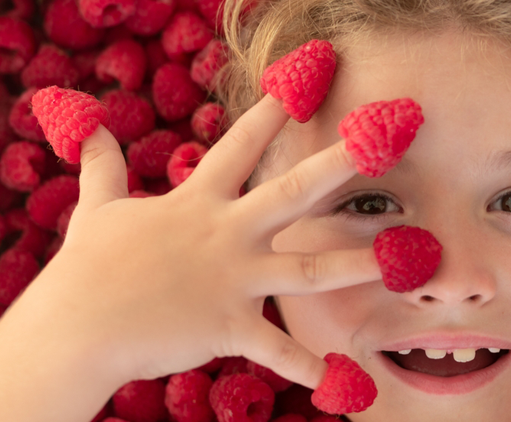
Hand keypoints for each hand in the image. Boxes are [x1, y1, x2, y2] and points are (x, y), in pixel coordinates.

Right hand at [0, 94, 381, 420]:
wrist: (78, 325)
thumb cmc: (88, 266)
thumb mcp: (96, 207)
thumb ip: (102, 166)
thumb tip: (89, 129)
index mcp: (198, 202)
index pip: (241, 146)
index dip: (272, 112)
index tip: (303, 86)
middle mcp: (226, 235)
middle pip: (292, 192)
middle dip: (338, 164)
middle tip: (379, 143)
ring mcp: (233, 281)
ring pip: (307, 270)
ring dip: (355, 264)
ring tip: (396, 260)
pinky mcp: (229, 327)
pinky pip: (276, 350)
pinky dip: (305, 367)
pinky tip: (340, 381)